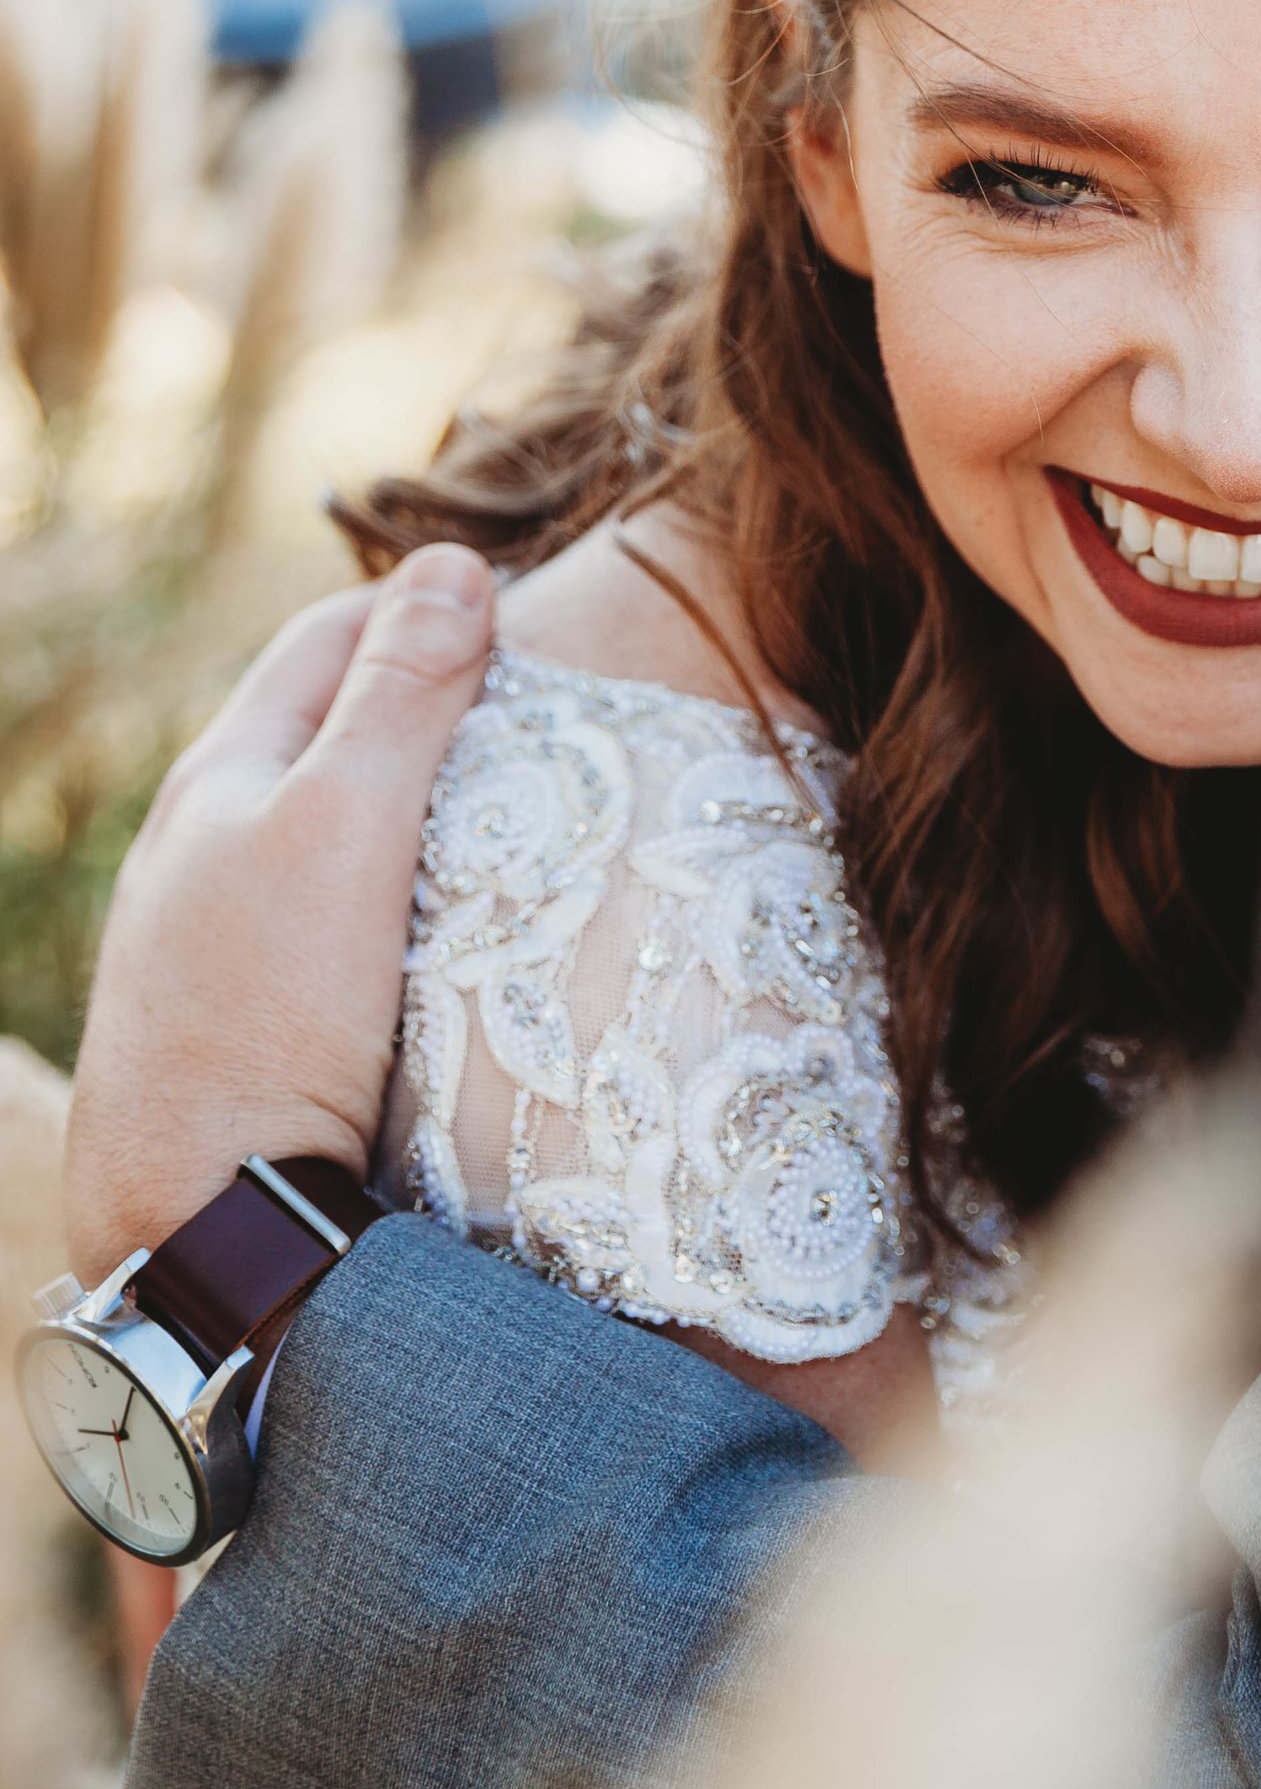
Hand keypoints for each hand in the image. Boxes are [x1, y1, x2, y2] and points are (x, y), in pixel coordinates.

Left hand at [65, 546, 496, 1278]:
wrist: (196, 1225)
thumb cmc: (270, 1011)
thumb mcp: (347, 826)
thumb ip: (401, 694)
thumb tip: (455, 564)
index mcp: (219, 774)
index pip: (329, 636)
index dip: (425, 605)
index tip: (528, 612)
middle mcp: (197, 845)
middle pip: (321, 727)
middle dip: (419, 694)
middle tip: (535, 705)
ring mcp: (205, 938)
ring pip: (318, 824)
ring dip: (404, 797)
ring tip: (503, 811)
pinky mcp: (230, 1020)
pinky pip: (317, 910)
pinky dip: (383, 882)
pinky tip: (434, 928)